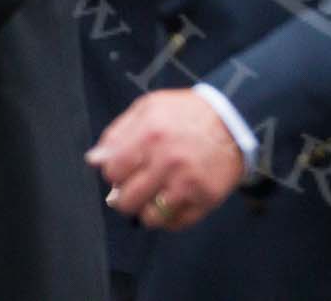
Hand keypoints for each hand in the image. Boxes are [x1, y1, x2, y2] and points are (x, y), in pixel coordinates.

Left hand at [86, 90, 243, 230]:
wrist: (236, 118)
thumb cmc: (188, 113)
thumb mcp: (150, 108)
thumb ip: (119, 132)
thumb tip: (94, 159)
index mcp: (150, 134)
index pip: (112, 172)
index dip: (117, 172)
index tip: (128, 168)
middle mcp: (168, 161)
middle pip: (126, 200)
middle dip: (128, 195)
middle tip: (140, 184)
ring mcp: (187, 183)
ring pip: (150, 217)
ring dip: (149, 209)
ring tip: (158, 193)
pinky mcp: (205, 198)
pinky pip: (176, 223)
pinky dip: (171, 217)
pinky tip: (176, 199)